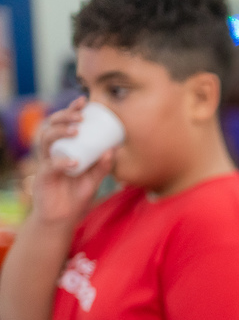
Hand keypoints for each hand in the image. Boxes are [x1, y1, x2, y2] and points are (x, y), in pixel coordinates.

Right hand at [29, 97, 114, 227]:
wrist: (63, 218)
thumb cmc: (77, 196)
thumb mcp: (94, 179)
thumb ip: (103, 166)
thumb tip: (113, 149)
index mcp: (63, 149)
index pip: (63, 124)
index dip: (71, 111)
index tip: (84, 101)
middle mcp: (51, 152)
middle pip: (50, 126)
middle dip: (64, 117)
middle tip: (81, 116)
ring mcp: (45, 164)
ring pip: (45, 140)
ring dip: (60, 132)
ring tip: (76, 130)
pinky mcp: (43, 178)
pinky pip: (50, 166)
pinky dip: (62, 162)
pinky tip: (74, 162)